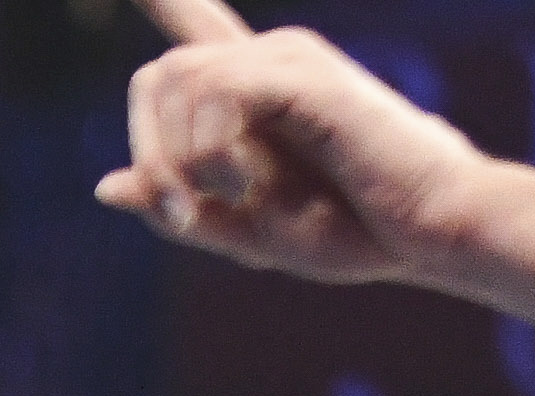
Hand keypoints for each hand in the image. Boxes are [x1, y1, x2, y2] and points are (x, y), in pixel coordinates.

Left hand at [92, 0, 534, 311]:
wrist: (431, 231)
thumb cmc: (356, 232)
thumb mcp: (246, 233)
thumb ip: (177, 208)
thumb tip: (104, 185)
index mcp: (256, 93)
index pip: (197, 23)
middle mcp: (270, 59)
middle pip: (157, 76)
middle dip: (149, 151)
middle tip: (182, 215)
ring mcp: (289, 61)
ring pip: (175, 80)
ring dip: (174, 158)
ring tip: (210, 206)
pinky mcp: (305, 77)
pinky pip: (216, 93)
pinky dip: (208, 149)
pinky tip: (242, 183)